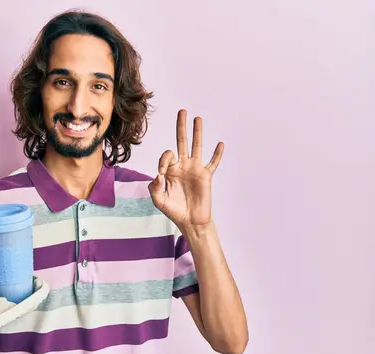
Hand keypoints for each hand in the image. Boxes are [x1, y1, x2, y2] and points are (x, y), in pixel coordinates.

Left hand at [148, 109, 223, 228]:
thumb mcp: (159, 200)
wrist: (190, 221)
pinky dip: (217, 154)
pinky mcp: (206, 176)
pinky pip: (213, 163)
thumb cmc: (174, 210)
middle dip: (181, 126)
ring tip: (198, 118)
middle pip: (181, 141)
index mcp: (169, 170)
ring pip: (197, 146)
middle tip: (182, 111)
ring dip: (197, 132)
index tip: (162, 174)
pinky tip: (220, 144)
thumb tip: (158, 175)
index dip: (163, 161)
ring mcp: (195, 169)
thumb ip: (154, 188)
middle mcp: (182, 166)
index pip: (166, 156)